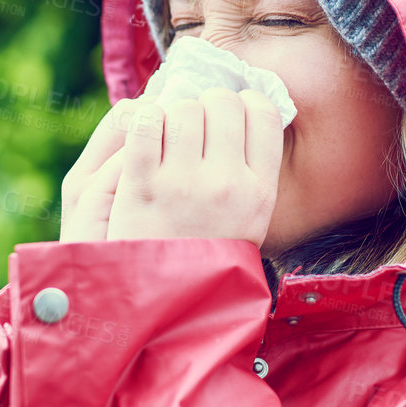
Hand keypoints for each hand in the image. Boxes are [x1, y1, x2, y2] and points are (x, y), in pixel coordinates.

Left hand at [59, 89, 283, 245]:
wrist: (167, 303)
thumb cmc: (207, 255)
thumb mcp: (250, 220)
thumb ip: (254, 171)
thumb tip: (249, 107)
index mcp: (260, 192)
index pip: (264, 113)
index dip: (244, 103)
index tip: (230, 115)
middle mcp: (227, 185)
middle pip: (222, 103)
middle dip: (206, 105)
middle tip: (194, 125)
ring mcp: (184, 185)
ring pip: (184, 108)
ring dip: (173, 113)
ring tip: (167, 134)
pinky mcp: (142, 186)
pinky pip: (145, 124)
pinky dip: (143, 119)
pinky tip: (144, 132)